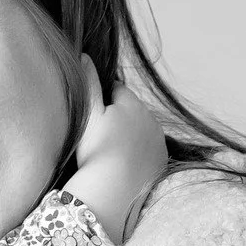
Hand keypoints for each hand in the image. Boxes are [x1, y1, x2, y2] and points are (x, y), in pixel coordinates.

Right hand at [63, 57, 168, 245]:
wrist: (113, 190)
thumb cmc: (96, 150)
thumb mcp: (87, 113)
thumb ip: (88, 83)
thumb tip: (85, 55)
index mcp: (131, 103)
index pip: (117, 89)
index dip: (103, 97)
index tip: (91, 113)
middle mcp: (150, 119)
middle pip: (132, 109)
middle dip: (119, 114)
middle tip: (98, 133)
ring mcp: (158, 142)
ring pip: (142, 129)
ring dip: (129, 133)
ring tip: (110, 151)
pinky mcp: (160, 162)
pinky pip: (148, 150)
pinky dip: (138, 152)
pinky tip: (123, 164)